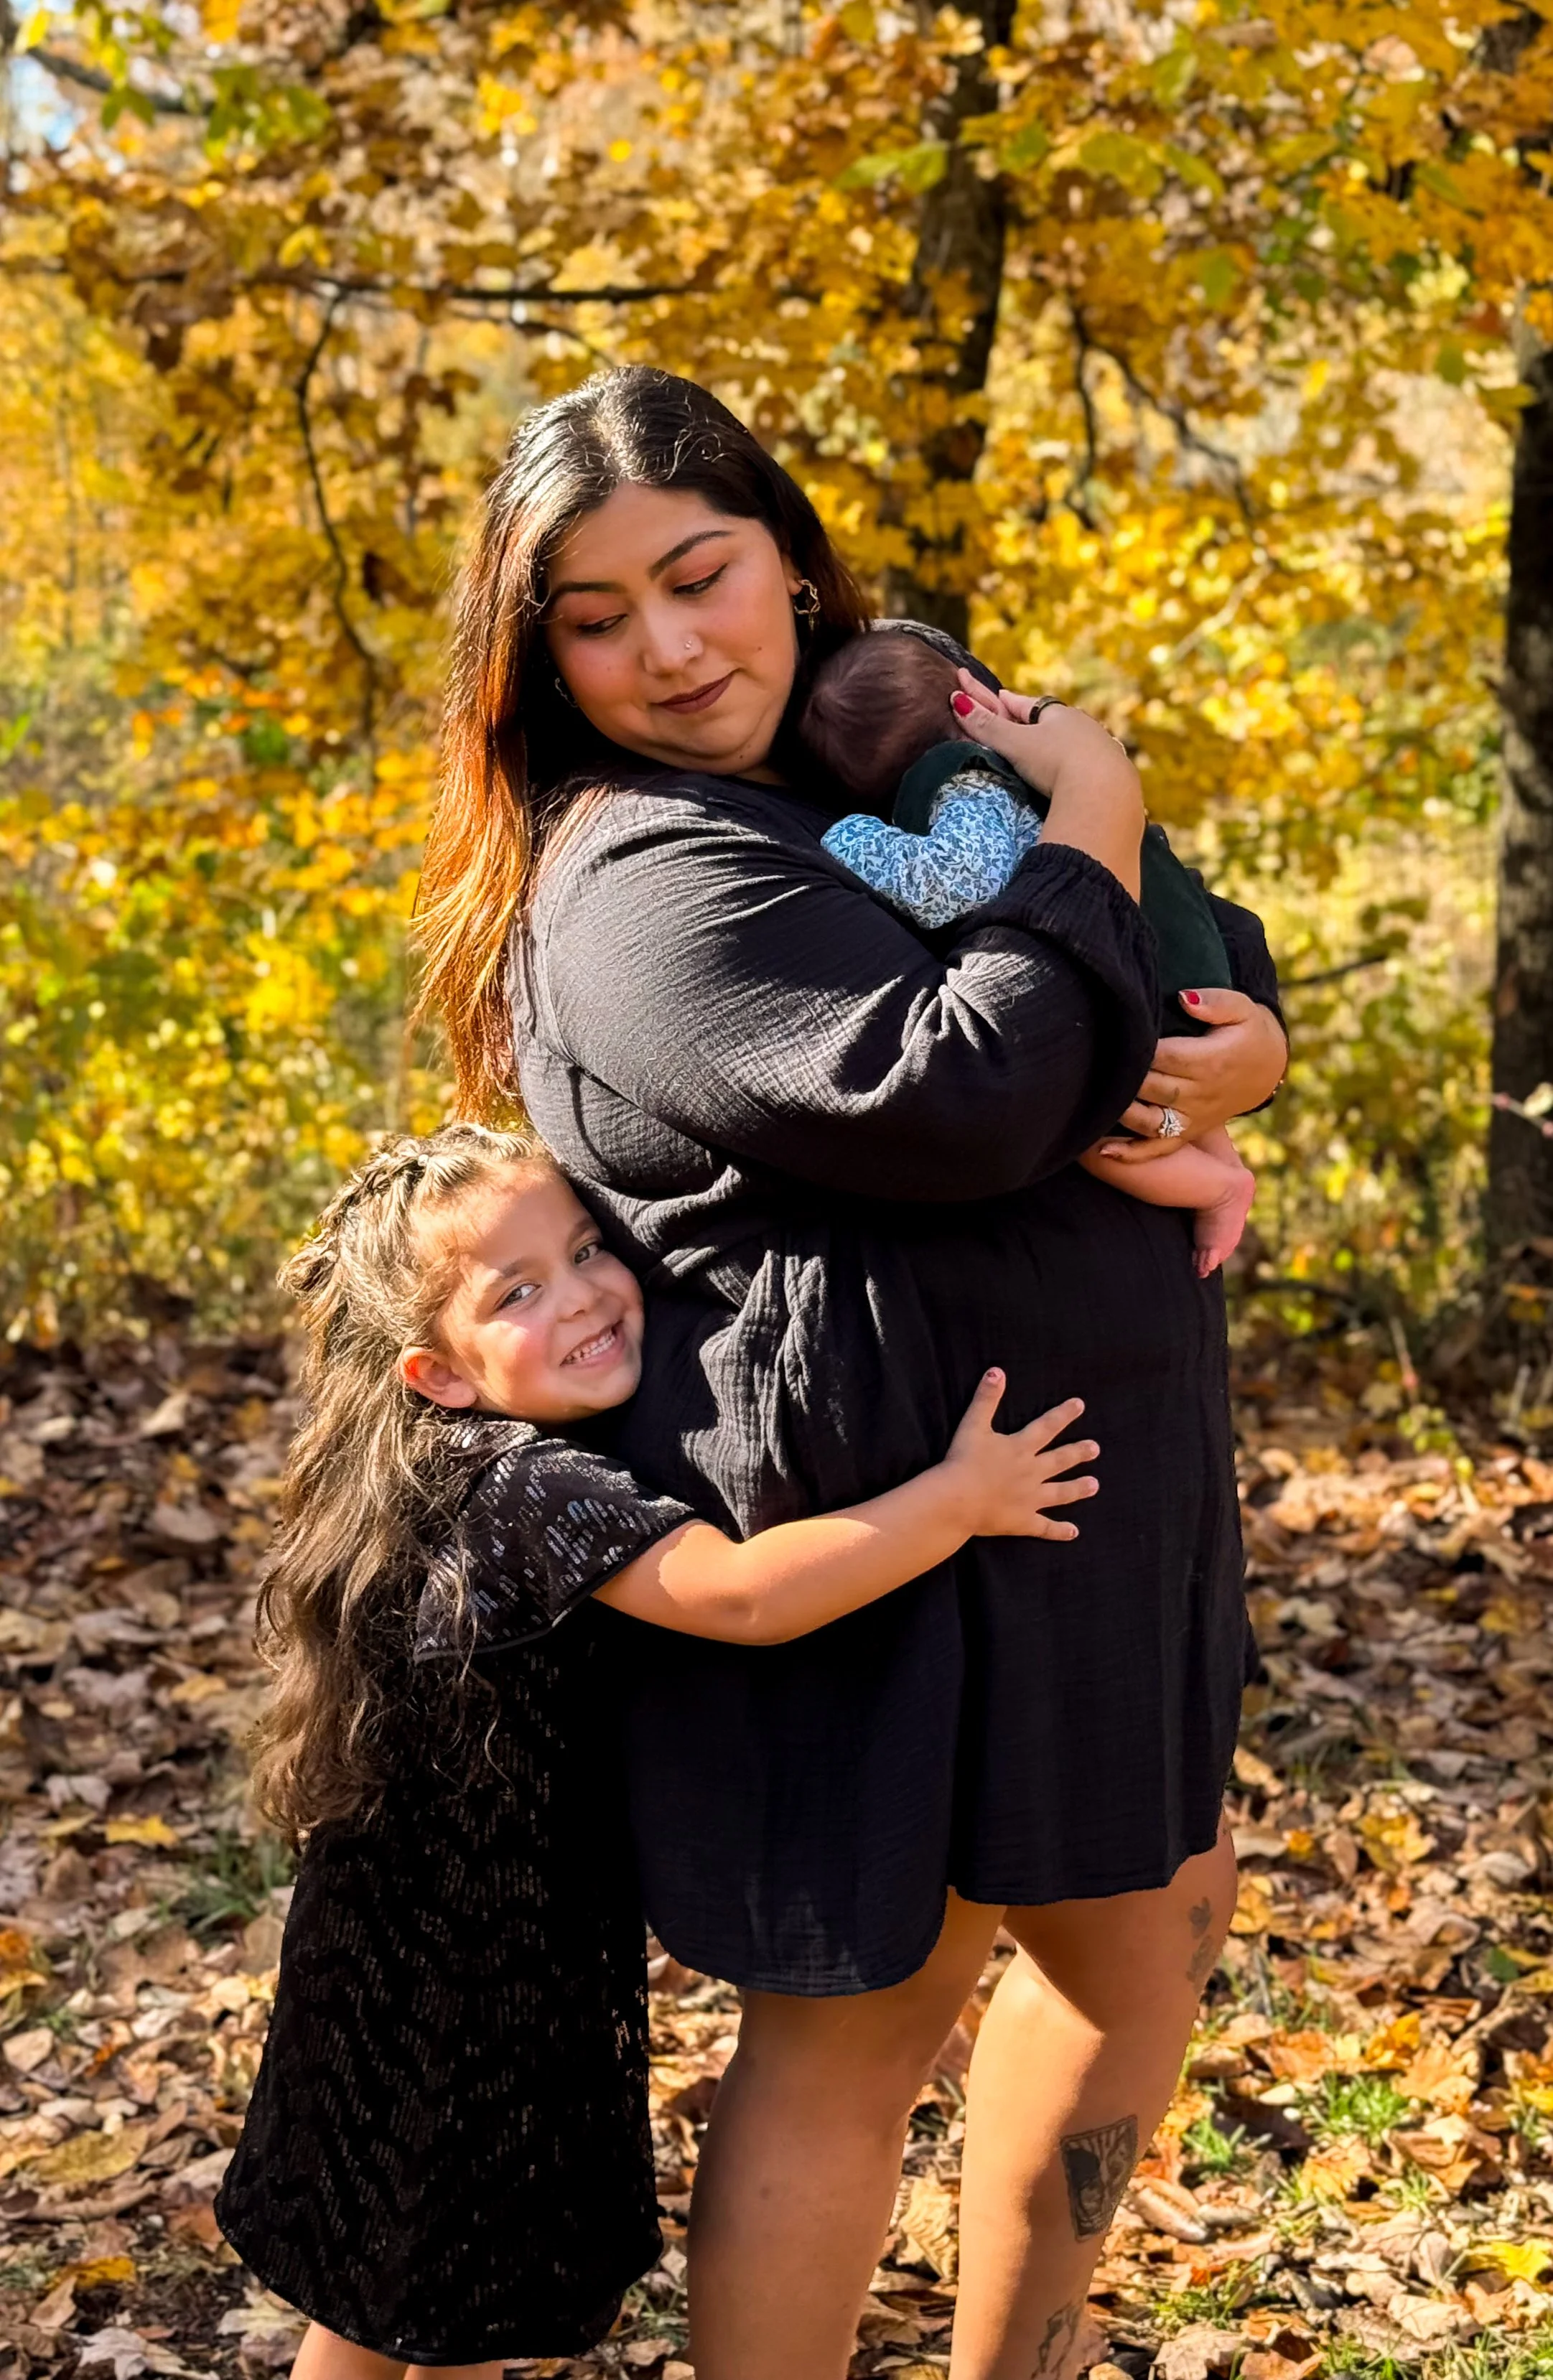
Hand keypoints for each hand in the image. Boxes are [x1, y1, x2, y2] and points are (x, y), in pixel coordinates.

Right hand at [941, 1375, 1097, 1541]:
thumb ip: (986, 1399)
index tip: (1080, 1405)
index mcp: (1020, 1448)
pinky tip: (1074, 1532)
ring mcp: (1030, 1499)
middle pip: (1060, 1460)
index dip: (1063, 1414)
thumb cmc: (963, 1462)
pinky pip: (1045, 1528)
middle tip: (1095, 1448)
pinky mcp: (1023, 1522)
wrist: (958, 1500)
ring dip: (1078, 1488)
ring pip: (1060, 1493)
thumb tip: (997, 1371)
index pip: (1047, 1427)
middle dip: (1078, 1453)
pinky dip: (1060, 1531)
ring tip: (1095, 1485)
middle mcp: (1031, 1472)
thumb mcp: (973, 1425)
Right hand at [950, 671, 1136, 802]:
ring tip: (1049, 747)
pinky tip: (1077, 772)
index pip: (1027, 703)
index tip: (1000, 696)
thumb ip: (987, 727)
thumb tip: (957, 701)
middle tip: (1021, 720)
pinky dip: (1077, 764)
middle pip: (1052, 720)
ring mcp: (1101, 748)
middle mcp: (1082, 725)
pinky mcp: (1112, 773)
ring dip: (1060, 743)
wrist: (1104, 793)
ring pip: (1073, 741)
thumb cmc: (1057, 761)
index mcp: (1058, 713)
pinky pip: (1088, 763)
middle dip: (1036, 721)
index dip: (1010, 702)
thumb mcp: (1016, 744)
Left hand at [1098, 987, 1286, 1163]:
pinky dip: (1132, 1154)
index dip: (1138, 1050)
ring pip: (1150, 1121)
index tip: (1111, 1040)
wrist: (1266, 1068)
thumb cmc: (1247, 1032)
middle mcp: (1199, 1093)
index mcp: (1209, 1061)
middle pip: (1152, 1087)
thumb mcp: (1243, 1009)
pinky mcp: (1187, 1131)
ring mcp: (1192, 1116)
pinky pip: (1159, 1148)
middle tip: (1088, 1069)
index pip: (1165, 1056)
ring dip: (1120, 1116)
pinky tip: (1102, 1151)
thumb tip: (1183, 998)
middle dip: (1123, 1081)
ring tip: (1089, 1107)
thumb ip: (1216, 1001)